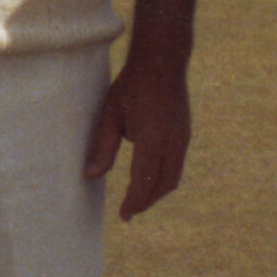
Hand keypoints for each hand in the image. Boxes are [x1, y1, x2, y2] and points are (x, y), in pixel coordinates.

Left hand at [84, 49, 190, 220]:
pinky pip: (177, 166)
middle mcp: (173, 142)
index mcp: (154, 139)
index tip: (123, 215)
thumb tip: (91, 175)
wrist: (163, 61)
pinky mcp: (185, 134)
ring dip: (156, 192)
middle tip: (128, 211)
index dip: (134, 202)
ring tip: (138, 199)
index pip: (144, 182)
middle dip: (146, 201)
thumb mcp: (110, 114)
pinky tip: (149, 178)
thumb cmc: (132, 85)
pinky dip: (163, 179)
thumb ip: (102, 147)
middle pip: (162, 185)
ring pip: (173, 178)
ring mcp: (183, 138)